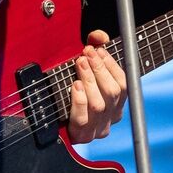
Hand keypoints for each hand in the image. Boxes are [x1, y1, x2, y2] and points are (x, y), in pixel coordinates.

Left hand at [66, 29, 127, 143]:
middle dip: (100, 69)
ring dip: (89, 81)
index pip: (123, 83)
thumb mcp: (85, 67)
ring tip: (79, 64)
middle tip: (86, 53)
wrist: (49, 123)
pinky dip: (79, 100)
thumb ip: (95, 47)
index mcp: (117, 103)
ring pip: (98, 105)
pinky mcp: (80, 136)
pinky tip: (75, 86)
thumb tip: (99, 36)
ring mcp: (96, 129)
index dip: (112, 65)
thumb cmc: (70, 88)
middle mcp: (110, 117)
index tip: (99, 49)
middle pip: (112, 93)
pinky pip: (82, 119)